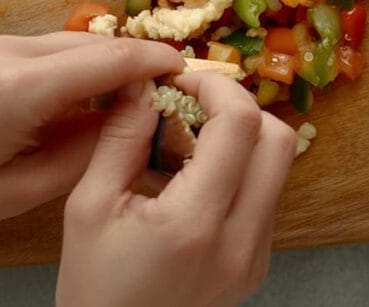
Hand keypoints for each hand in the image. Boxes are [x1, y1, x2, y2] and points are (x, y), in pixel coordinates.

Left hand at [0, 33, 183, 243]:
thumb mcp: (25, 190)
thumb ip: (88, 149)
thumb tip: (138, 115)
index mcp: (11, 92)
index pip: (102, 61)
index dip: (151, 60)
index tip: (188, 67)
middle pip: (89, 46)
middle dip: (132, 61)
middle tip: (168, 86)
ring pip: (69, 43)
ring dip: (102, 63)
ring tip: (128, 96)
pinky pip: (45, 47)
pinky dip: (73, 65)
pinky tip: (82, 94)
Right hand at [57, 70, 296, 306]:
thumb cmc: (93, 288)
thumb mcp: (88, 207)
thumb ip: (120, 138)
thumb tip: (142, 82)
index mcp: (195, 224)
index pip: (241, 126)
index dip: (217, 88)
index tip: (185, 82)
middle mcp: (240, 241)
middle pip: (279, 140)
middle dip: (240, 109)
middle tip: (194, 106)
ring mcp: (256, 256)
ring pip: (278, 167)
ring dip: (243, 140)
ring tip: (190, 144)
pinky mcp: (257, 264)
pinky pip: (266, 197)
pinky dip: (241, 172)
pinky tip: (197, 180)